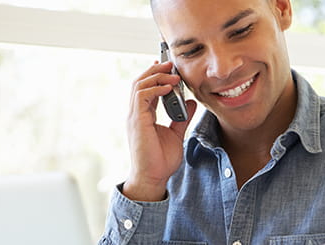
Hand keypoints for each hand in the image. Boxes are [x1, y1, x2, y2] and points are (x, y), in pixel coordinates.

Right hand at [124, 61, 196, 200]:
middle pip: (140, 82)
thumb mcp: (177, 134)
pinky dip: (155, 88)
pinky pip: (142, 96)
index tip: (168, 67)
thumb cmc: (161, 160)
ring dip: (157, 76)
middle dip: (155, 70)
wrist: (153, 178)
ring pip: (139, 85)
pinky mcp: (137, 121)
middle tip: (171, 63)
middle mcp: (135, 113)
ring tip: (173, 74)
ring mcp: (134, 116)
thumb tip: (190, 102)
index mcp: (142, 115)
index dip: (155, 76)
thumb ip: (182, 117)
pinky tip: (169, 88)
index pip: (145, 89)